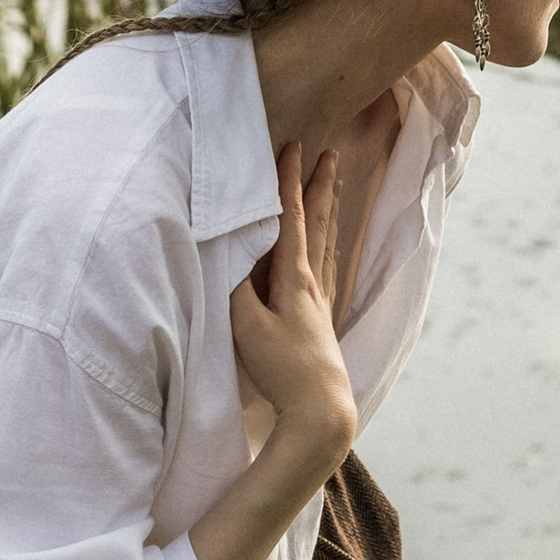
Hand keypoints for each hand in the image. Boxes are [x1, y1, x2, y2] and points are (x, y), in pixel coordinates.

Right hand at [229, 142, 356, 475]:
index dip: (288, 182)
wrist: (321, 412)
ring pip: (326, 244)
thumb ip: (235, 286)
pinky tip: (328, 249)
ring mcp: (321, 304)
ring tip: (333, 188)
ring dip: (327, 212)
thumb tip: (227, 247)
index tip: (292, 148)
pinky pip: (328, 269)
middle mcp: (314, 285)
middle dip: (320, 187)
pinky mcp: (323, 323)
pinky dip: (327, 246)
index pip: (291, 219)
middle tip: (330, 154)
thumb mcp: (246, 328)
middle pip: (318, 224)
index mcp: (295, 279)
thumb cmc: (282, 370)